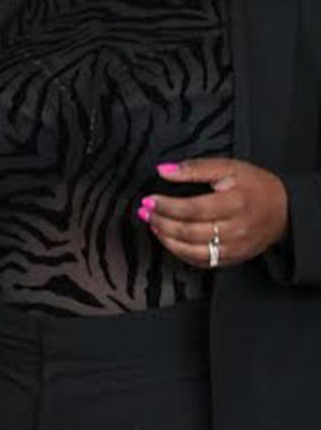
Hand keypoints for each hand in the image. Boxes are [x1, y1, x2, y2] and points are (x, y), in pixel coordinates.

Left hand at [142, 158, 288, 269]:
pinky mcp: (234, 258)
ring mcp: (235, 247)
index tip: (148, 200)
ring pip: (192, 251)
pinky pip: (202, 262)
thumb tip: (163, 170)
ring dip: (166, 240)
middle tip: (145, 213)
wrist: (285, 210)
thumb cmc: (255, 186)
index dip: (166, 206)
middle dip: (161, 222)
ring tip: (153, 226)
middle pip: (189, 231)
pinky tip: (169, 241)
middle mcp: (236, 228)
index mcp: (236, 202)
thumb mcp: (229, 167)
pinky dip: (181, 254)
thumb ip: (195, 168)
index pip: (192, 209)